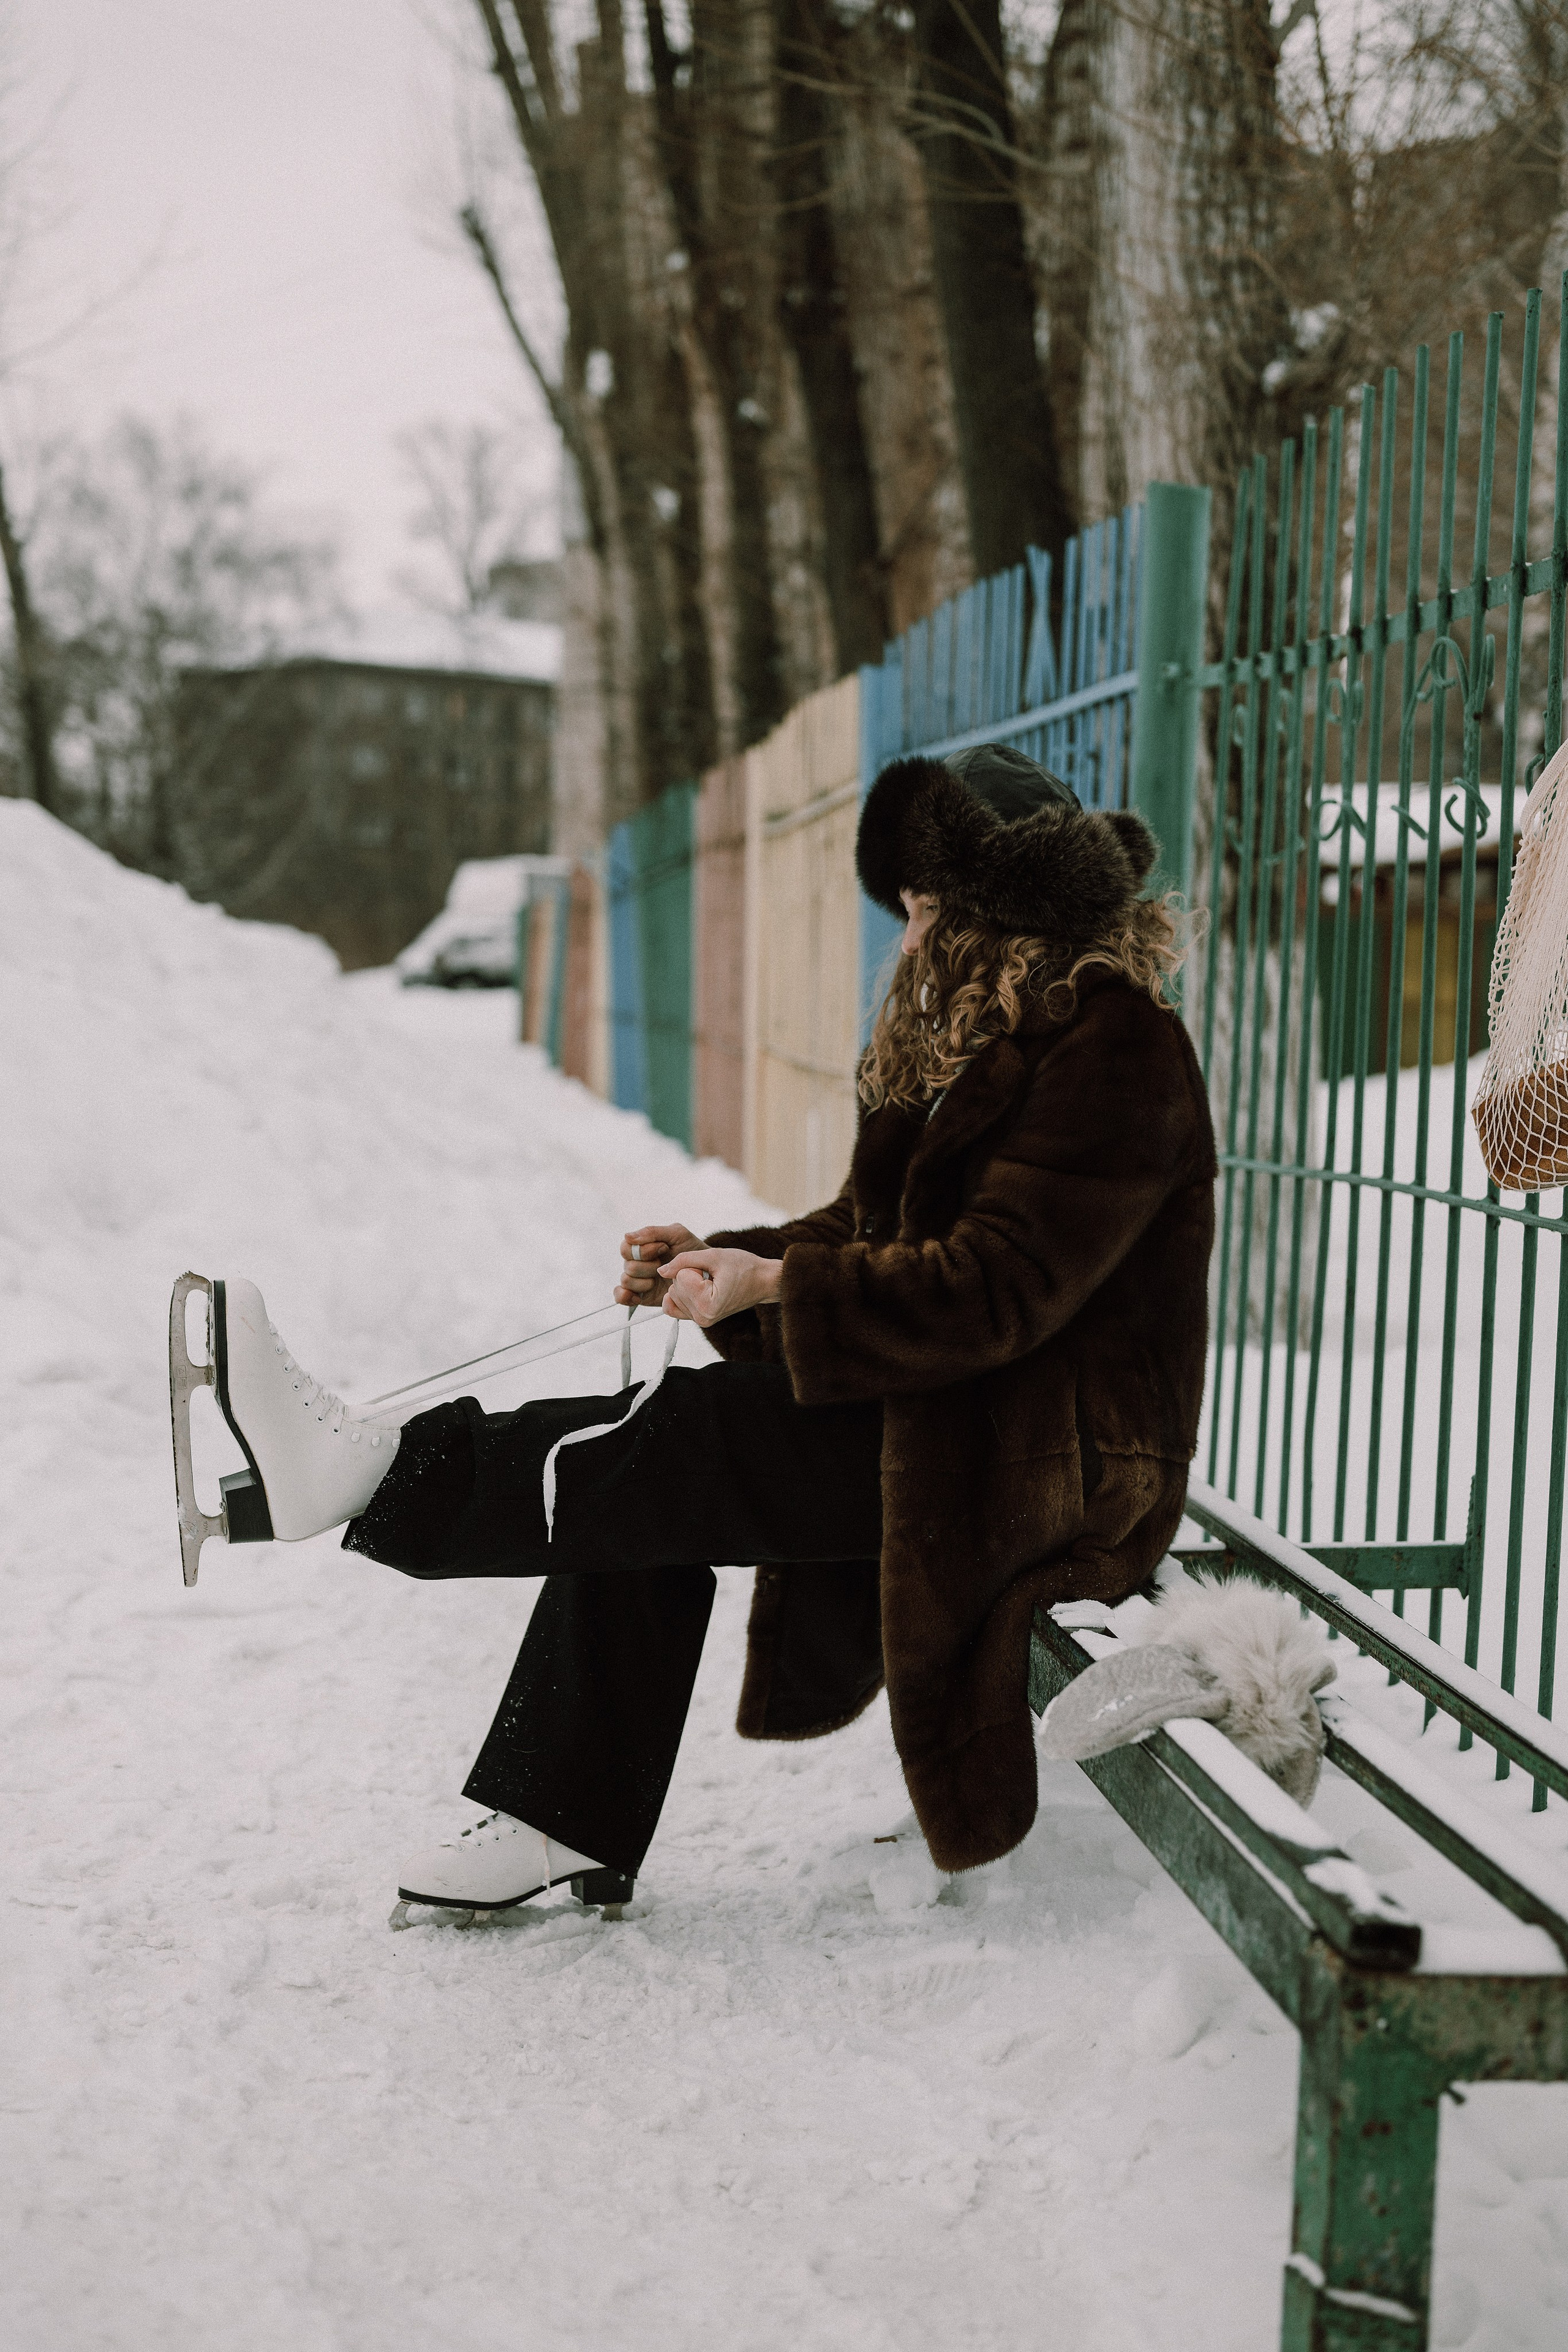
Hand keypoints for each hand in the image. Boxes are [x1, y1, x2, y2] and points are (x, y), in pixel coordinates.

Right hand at [615, 1223, 700, 1307]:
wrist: (706, 1271)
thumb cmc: (691, 1250)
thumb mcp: (677, 1234)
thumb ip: (653, 1232)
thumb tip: (627, 1236)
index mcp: (643, 1247)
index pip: (626, 1247)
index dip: (643, 1250)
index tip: (664, 1248)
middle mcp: (638, 1263)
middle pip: (627, 1265)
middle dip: (648, 1266)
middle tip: (664, 1267)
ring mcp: (639, 1280)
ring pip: (626, 1281)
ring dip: (644, 1281)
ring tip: (661, 1280)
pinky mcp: (641, 1296)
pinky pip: (621, 1297)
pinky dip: (626, 1297)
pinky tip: (639, 1296)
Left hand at [658, 1248, 782, 1327]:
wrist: (763, 1282)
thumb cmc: (745, 1267)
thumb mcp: (714, 1256)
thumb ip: (684, 1260)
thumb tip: (660, 1270)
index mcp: (708, 1305)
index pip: (680, 1277)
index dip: (695, 1267)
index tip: (715, 1271)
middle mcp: (702, 1318)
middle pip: (674, 1286)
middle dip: (690, 1275)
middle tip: (714, 1276)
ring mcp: (700, 1321)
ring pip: (672, 1294)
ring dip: (687, 1284)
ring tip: (711, 1282)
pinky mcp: (698, 1320)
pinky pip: (673, 1307)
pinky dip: (680, 1294)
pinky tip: (696, 1289)